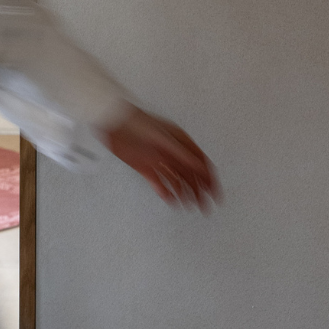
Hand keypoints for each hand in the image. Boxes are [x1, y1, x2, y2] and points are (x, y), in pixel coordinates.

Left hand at [102, 107, 220, 209]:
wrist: (113, 122)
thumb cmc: (137, 122)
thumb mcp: (163, 138)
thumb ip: (182, 154)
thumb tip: (199, 167)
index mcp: (180, 142)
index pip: (200, 163)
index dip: (209, 179)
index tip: (215, 193)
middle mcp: (171, 152)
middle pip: (190, 175)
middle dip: (200, 191)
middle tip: (205, 205)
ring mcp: (158, 160)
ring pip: (176, 180)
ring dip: (184, 194)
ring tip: (190, 206)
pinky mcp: (144, 167)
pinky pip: (158, 182)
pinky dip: (165, 191)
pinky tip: (170, 200)